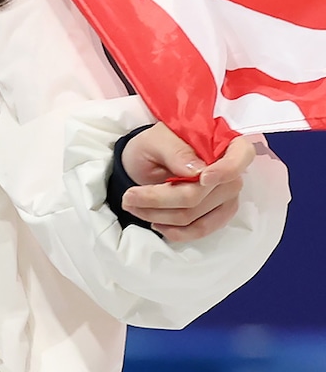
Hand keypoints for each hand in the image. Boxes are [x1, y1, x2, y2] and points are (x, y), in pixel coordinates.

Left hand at [119, 123, 262, 241]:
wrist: (146, 160)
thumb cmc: (154, 145)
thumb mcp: (156, 140)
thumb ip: (176, 152)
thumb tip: (198, 172)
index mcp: (222, 143)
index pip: (242, 154)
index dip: (226, 169)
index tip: (203, 178)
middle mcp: (231, 171)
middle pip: (201, 194)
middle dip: (159, 198)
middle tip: (128, 196)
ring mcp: (226, 195)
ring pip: (196, 215)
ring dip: (161, 216)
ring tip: (132, 206)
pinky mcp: (218, 214)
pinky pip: (202, 229)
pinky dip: (177, 231)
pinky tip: (156, 224)